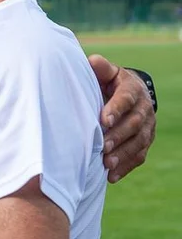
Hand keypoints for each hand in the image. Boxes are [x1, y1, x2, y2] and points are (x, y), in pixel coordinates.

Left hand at [89, 55, 155, 182]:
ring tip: (106, 164)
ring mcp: (147, 126)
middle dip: (119, 135)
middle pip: (134, 123)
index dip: (116, 109)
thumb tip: (93, 61)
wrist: (126, 93)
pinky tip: (111, 176)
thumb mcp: (105, 72)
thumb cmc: (107, 81)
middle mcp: (144, 108)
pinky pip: (139, 156)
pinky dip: (126, 167)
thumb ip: (99, 68)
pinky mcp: (144, 141)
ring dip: (123, 154)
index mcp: (132, 88)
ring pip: (138, 142)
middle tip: (103, 146)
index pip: (126, 98)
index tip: (102, 120)